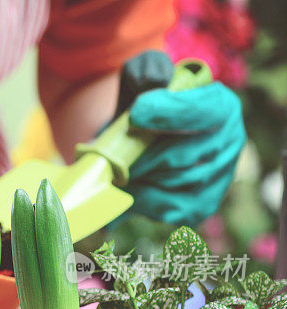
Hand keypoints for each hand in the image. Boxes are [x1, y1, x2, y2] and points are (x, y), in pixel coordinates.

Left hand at [118, 51, 245, 225]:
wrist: (131, 142)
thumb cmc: (140, 107)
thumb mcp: (140, 77)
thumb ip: (146, 69)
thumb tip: (155, 82)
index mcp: (220, 106)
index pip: (204, 111)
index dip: (171, 113)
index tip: (137, 112)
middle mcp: (229, 143)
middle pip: (181, 156)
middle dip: (139, 156)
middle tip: (111, 154)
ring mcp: (217, 179)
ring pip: (171, 184)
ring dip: (136, 178)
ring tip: (116, 169)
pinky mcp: (199, 207)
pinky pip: (167, 208)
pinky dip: (139, 199)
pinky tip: (127, 187)